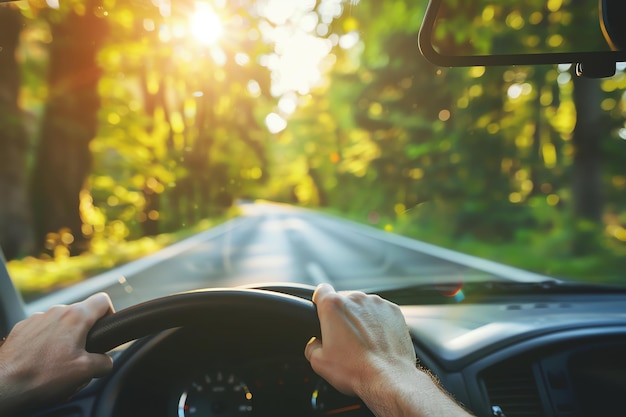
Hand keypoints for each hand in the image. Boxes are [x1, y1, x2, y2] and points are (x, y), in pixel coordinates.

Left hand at [0, 292, 114, 413]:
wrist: (3, 386)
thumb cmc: (42, 377)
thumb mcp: (85, 372)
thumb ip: (104, 362)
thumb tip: (106, 361)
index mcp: (75, 317)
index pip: (103, 301)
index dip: (110, 314)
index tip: (105, 331)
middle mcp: (56, 312)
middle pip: (81, 314)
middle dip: (85, 333)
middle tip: (81, 357)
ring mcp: (36, 319)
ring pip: (61, 323)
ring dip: (65, 338)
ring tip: (59, 363)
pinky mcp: (21, 329)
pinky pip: (42, 331)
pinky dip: (46, 343)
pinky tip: (41, 362)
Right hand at [304, 283, 415, 396]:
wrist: (388, 378)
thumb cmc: (355, 369)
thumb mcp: (319, 362)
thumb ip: (311, 345)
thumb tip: (315, 343)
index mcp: (334, 306)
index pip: (321, 291)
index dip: (320, 302)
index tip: (323, 311)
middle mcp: (356, 299)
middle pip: (344, 300)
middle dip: (343, 316)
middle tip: (345, 339)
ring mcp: (377, 304)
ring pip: (364, 306)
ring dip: (361, 319)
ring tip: (364, 343)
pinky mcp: (394, 311)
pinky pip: (381, 313)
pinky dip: (379, 323)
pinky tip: (378, 342)